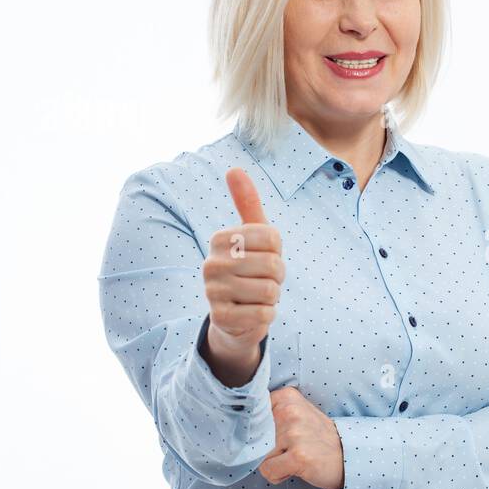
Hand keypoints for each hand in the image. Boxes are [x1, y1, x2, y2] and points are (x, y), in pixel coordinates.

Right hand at [203, 168, 285, 370]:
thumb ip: (247, 203)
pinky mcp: (220, 319)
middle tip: (262, 281)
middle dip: (277, 277)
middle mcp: (211, 263)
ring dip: (272, 297)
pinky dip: (267, 316)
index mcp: (220, 238)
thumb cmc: (249, 269)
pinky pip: (264, 314)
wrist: (235, 317)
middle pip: (273, 266)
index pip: (273, 238)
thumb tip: (234, 168)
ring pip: (270, 291)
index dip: (278, 252)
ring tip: (256, 296)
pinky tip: (251, 313)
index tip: (264, 258)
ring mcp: (212, 292)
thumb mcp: (252, 236)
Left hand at [258, 386, 344, 488]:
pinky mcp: (299, 456)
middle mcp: (290, 412)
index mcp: (286, 398)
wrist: (347, 454)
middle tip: (286, 449)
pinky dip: (278, 475)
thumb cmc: (316, 437)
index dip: (256, 432)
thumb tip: (236, 430)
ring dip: (272, 463)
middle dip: (265, 450)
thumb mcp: (296, 414)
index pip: (250, 416)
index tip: (271, 435)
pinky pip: (268, 471)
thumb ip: (270, 415)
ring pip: (259, 456)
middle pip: (253, 439)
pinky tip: (293, 469)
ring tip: (292, 459)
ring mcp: (295, 434)